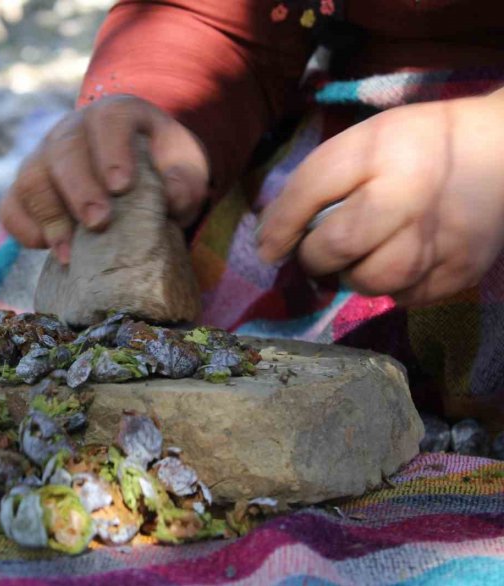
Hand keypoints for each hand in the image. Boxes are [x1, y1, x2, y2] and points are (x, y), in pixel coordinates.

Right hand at [0, 95, 209, 263]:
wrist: (140, 181)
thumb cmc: (164, 170)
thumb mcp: (185, 169)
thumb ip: (183, 180)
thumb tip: (171, 197)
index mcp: (115, 114)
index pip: (108, 120)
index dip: (112, 151)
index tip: (122, 186)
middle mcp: (72, 131)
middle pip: (63, 152)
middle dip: (79, 189)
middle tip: (98, 223)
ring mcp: (44, 159)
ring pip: (31, 179)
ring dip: (50, 216)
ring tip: (69, 253)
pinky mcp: (27, 191)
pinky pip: (11, 206)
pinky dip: (24, 228)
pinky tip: (47, 248)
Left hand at [256, 91, 503, 305]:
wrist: (501, 151)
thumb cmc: (414, 146)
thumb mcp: (362, 143)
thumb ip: (314, 185)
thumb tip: (268, 238)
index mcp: (382, 153)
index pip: (312, 191)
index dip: (280, 226)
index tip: (267, 248)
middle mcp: (412, 198)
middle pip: (339, 246)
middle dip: (313, 257)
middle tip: (317, 253)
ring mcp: (442, 239)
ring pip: (371, 281)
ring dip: (351, 276)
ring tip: (360, 257)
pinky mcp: (462, 269)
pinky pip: (404, 298)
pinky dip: (389, 287)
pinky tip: (396, 261)